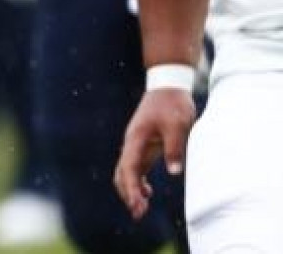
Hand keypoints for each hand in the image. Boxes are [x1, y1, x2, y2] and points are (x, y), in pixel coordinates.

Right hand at [113, 88, 195, 220]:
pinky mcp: (145, 145)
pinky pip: (135, 168)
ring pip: (126, 172)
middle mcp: (132, 143)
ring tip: (140, 210)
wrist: (167, 86)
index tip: (138, 205)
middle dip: (128, 194)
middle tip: (139, 214)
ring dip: (131, 191)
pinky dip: (137, 183)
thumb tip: (174, 172)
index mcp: (136, 138)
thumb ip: (174, 148)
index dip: (132, 188)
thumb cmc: (172, 104)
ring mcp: (137, 145)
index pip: (129, 168)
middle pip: (122, 173)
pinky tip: (147, 194)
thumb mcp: (178, 125)